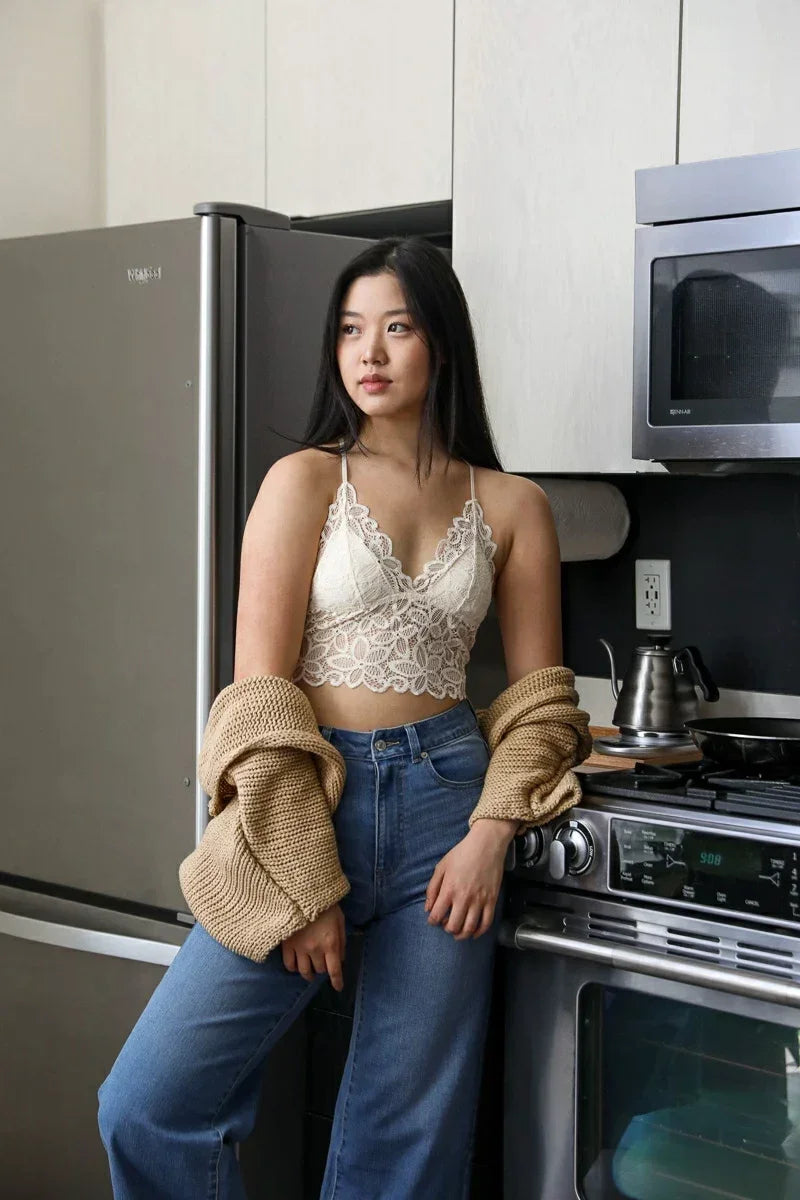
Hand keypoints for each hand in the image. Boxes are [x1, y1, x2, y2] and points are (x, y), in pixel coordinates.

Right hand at [281, 903, 345, 991]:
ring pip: (304, 971)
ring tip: (309, 972)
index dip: (337, 981)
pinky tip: (296, 966)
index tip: (338, 988)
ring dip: (308, 974)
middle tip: (322, 965)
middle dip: (322, 969)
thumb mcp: (340, 921)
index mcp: (331, 943)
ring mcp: (300, 948)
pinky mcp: (286, 944)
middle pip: (319, 970)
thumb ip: (342, 941)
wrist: (304, 892)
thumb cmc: (326, 905)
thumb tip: (341, 959)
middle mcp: (315, 949)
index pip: (335, 970)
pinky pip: (289, 964)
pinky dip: (293, 968)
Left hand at [424, 820, 515, 939]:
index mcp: (449, 889)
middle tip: (446, 925)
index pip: (437, 915)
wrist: (486, 845)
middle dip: (447, 929)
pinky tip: (474, 932)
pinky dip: (479, 932)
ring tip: (458, 932)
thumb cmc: (462, 853)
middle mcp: (464, 898)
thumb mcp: (441, 867)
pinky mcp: (492, 900)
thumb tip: (428, 908)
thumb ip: (432, 888)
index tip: (433, 920)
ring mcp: (479, 900)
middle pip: (453, 926)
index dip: (432, 921)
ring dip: (462, 934)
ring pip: (470, 928)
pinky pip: (486, 923)